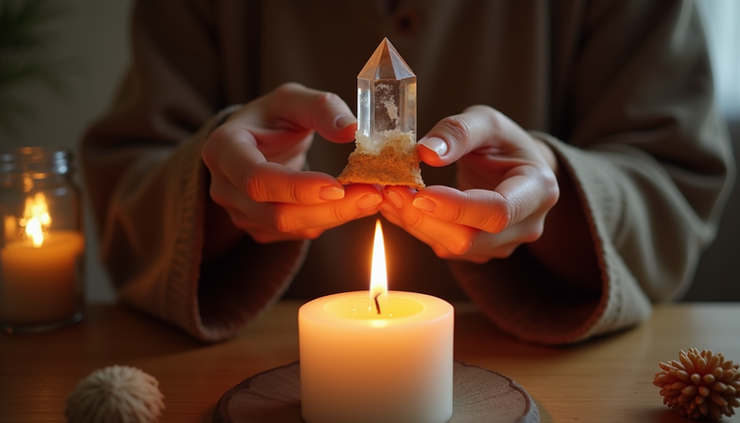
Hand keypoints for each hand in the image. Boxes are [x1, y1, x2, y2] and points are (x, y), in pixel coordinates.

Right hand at [202, 83, 382, 247]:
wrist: (255, 141)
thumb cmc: (272, 117)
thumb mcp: (293, 99)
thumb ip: (321, 107)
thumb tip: (351, 130)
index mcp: (224, 148)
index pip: (256, 179)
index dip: (297, 187)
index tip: (338, 186)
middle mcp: (225, 186)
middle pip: (277, 213)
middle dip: (329, 209)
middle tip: (373, 194)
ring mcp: (239, 212)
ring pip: (290, 228)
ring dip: (336, 216)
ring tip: (372, 196)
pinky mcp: (258, 228)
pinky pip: (297, 233)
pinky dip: (329, 220)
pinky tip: (352, 203)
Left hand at [380, 105, 558, 262]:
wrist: (516, 168)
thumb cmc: (504, 142)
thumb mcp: (487, 121)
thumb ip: (459, 131)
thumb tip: (426, 152)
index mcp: (538, 189)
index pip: (498, 211)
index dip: (457, 207)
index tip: (421, 194)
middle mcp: (526, 226)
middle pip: (470, 239)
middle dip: (425, 218)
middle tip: (391, 190)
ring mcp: (503, 245)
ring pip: (452, 248)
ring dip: (415, 224)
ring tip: (390, 194)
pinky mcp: (481, 252)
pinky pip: (444, 247)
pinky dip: (418, 227)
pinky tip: (401, 205)